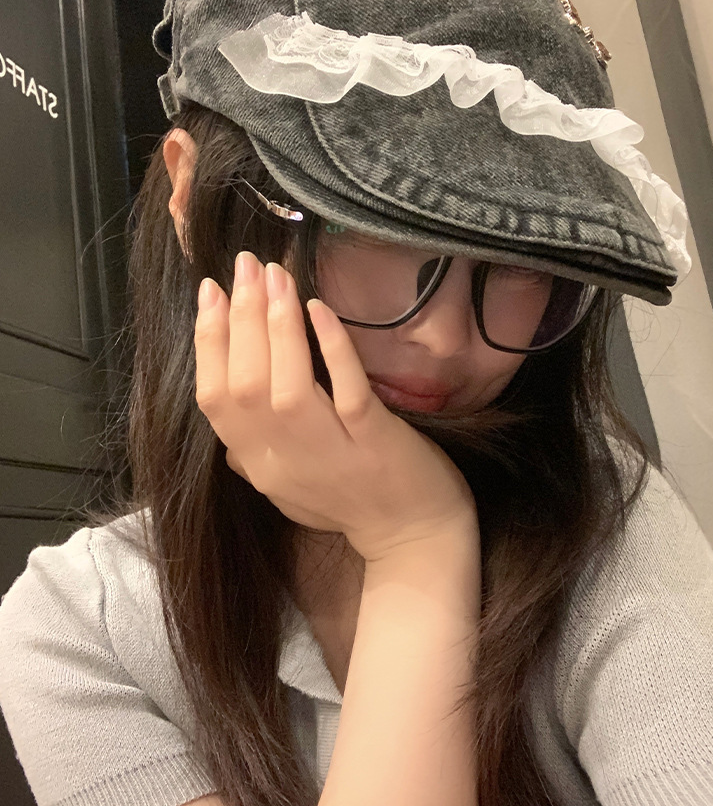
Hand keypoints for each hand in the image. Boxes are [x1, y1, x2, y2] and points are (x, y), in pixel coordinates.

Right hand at [193, 251, 475, 561]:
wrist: (412, 540)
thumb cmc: (349, 503)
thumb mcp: (286, 488)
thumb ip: (251, 457)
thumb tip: (221, 428)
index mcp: (258, 465)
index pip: (215, 399)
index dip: (208, 341)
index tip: (211, 291)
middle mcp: (284, 461)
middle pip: (243, 386)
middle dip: (239, 318)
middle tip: (245, 265)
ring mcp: (330, 453)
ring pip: (286, 389)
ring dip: (276, 328)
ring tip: (276, 277)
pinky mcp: (374, 443)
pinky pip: (346, 392)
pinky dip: (330, 349)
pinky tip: (319, 310)